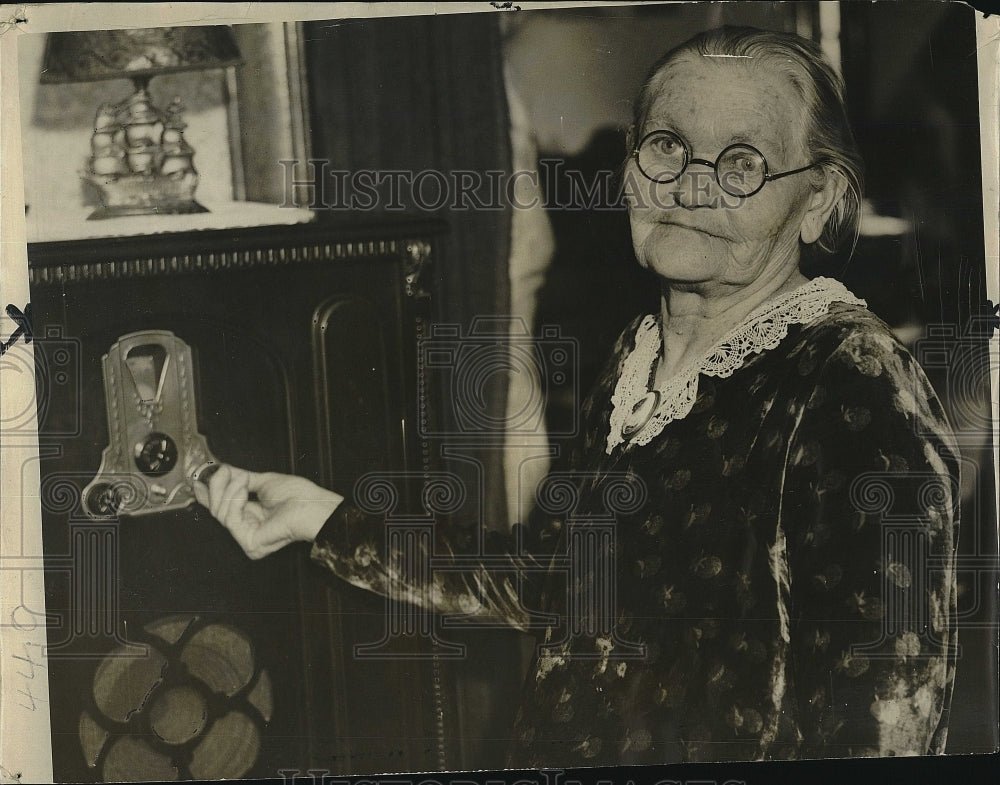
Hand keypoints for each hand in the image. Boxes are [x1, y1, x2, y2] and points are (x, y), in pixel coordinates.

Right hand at [191, 464, 342, 559]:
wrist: (311, 504)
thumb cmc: (297, 495)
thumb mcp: (262, 481)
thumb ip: (239, 478)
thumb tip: (220, 471)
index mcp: (250, 517)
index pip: (221, 507)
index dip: (207, 493)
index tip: (197, 479)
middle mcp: (246, 529)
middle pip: (215, 510)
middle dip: (216, 487)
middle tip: (222, 471)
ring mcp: (247, 539)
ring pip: (219, 513)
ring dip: (229, 489)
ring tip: (244, 480)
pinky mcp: (249, 543)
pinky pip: (229, 518)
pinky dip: (235, 499)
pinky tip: (245, 491)